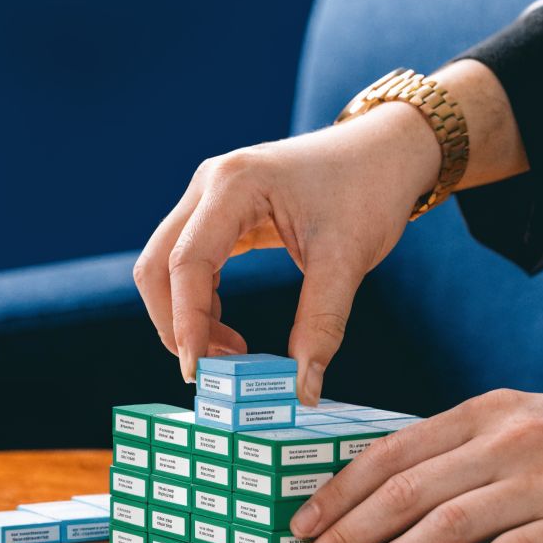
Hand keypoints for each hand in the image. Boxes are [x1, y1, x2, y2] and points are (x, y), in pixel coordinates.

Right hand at [132, 102, 438, 400]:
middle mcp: (209, 185)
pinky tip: (228, 331)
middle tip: (211, 370)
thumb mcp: (349, 259)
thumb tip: (304, 391)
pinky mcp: (217, 213)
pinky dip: (200, 304)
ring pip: (167, 268)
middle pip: (158, 265)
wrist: (385, 151)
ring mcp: (208, 197)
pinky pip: (189, 265)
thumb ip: (322, 324)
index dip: (185, 320)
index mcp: (235, 184)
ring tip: (232, 353)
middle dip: (174, 322)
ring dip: (186, 317)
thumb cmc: (369, 190)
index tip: (197, 370)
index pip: (187, 261)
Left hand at [289, 361, 542, 542]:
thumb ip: (461, 448)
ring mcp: (542, 483)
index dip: (338, 490)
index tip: (300, 521)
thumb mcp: (523, 422)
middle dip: (345, 532)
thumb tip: (389, 491)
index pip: (390, 451)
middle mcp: (506, 441)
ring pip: (444, 524)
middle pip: (404, 491)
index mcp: (484, 412)